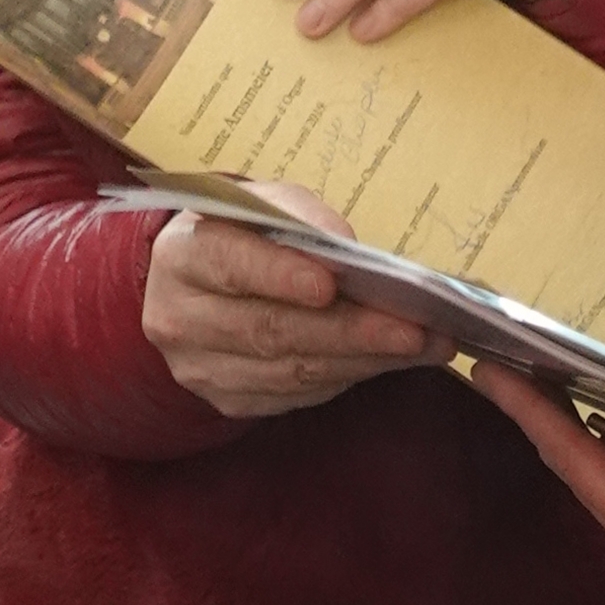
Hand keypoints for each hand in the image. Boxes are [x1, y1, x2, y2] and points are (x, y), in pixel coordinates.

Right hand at [142, 184, 450, 416]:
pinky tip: (389, 361)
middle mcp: (180, 318)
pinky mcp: (228, 400)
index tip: (331, 284)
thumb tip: (347, 251)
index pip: (229, 265)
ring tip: (424, 346)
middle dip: (351, 331)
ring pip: (290, 371)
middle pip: (270, 330)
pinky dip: (349, 377)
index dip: (280, 275)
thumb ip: (299, 216)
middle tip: (414, 329)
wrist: (196, 284)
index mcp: (184, 255)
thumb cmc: (243, 233)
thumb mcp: (263, 203)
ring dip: (365, 360)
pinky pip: (296, 395)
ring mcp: (200, 369)